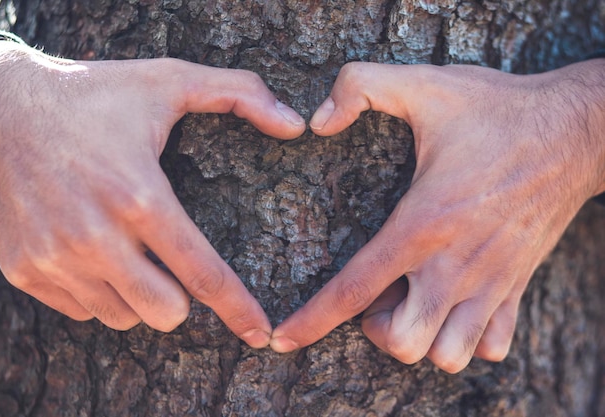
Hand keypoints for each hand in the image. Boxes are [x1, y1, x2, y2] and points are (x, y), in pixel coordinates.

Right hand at [0, 40, 304, 346]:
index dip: (238, 308)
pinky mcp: (24, 270)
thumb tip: (295, 124)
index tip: (261, 333)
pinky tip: (94, 254)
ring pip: (122, 317)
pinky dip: (99, 293)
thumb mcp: (168, 81)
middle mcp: (95, 236)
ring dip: (139, 295)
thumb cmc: (93, 95)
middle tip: (171, 261)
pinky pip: (82, 311)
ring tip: (130, 251)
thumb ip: (238, 94)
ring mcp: (54, 258)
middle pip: (164, 312)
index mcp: (139, 196)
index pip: (202, 272)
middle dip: (181, 299)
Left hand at [270, 60, 604, 370]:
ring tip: (415, 303)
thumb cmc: (499, 110)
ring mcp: (491, 283)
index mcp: (423, 224)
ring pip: (450, 356)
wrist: (577, 129)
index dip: (312, 321)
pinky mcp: (518, 286)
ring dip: (423, 339)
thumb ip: (360, 86)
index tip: (283, 340)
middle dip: (378, 332)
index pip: (354, 289)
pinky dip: (469, 339)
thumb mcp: (425, 83)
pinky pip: (494, 346)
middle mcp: (456, 266)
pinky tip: (456, 305)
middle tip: (378, 296)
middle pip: (404, 344)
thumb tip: (317, 121)